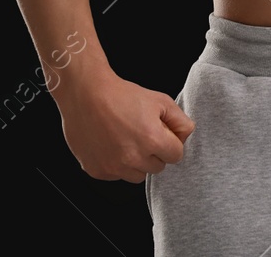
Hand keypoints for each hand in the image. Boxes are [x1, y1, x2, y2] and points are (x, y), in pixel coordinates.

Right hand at [58, 72, 195, 182]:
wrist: (86, 94)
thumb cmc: (121, 95)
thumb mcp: (160, 100)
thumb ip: (180, 121)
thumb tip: (185, 137)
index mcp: (152, 139)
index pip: (176, 156)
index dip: (170, 143)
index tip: (160, 133)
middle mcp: (132, 158)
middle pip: (157, 167)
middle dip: (154, 153)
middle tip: (141, 133)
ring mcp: (113, 167)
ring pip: (137, 175)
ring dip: (136, 162)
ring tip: (126, 140)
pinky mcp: (97, 171)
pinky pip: (116, 175)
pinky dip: (116, 164)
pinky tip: (111, 144)